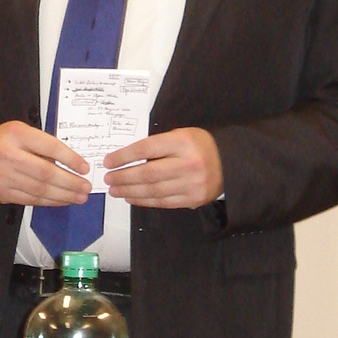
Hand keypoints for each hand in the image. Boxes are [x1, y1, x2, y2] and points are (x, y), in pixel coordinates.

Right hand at [0, 121, 90, 206]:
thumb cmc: (4, 142)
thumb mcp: (22, 132)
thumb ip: (43, 145)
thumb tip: (72, 164)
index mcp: (16, 134)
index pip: (49, 147)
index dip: (69, 158)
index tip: (84, 168)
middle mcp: (7, 155)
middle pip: (45, 173)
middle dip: (70, 182)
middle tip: (86, 187)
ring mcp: (3, 177)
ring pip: (40, 190)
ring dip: (63, 195)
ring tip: (79, 196)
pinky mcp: (2, 193)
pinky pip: (31, 200)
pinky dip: (50, 201)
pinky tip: (62, 200)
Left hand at [103, 127, 222, 208]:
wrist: (229, 164)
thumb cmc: (199, 147)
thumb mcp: (181, 135)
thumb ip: (158, 145)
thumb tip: (126, 159)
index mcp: (183, 142)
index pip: (147, 148)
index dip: (124, 156)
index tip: (108, 161)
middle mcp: (188, 164)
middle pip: (148, 173)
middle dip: (124, 177)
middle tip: (108, 179)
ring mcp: (192, 184)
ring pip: (154, 191)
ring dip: (130, 191)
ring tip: (115, 189)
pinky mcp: (193, 199)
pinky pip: (163, 202)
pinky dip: (144, 200)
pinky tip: (131, 197)